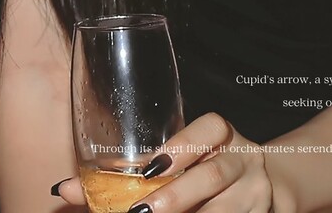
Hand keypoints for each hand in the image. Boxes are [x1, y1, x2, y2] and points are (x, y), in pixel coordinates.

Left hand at [50, 113, 284, 212]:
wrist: (268, 183)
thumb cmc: (202, 167)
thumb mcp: (175, 160)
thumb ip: (126, 173)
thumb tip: (63, 191)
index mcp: (222, 135)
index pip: (210, 128)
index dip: (181, 146)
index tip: (149, 168)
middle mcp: (244, 159)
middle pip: (213, 175)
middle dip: (175, 196)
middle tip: (140, 212)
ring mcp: (256, 191)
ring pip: (224, 209)